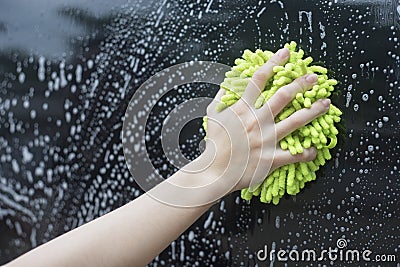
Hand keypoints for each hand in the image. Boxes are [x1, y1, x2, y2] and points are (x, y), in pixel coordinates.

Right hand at [202, 47, 330, 192]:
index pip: (259, 79)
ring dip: (314, 111)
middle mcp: (257, 120)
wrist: (214, 170)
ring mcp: (266, 139)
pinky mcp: (271, 158)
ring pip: (296, 121)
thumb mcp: (213, 113)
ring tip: (326, 103)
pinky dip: (307, 152)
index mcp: (242, 108)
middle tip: (314, 77)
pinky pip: (294, 155)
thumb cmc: (214, 142)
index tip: (285, 53)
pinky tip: (315, 149)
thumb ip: (223, 95)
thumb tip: (230, 80)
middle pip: (284, 96)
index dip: (273, 63)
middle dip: (301, 83)